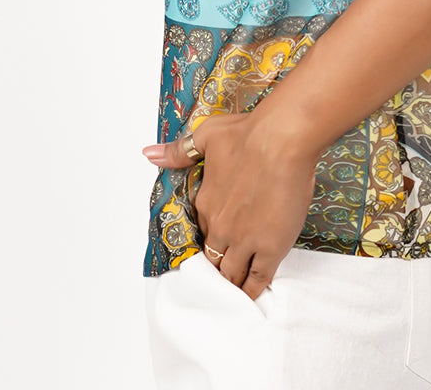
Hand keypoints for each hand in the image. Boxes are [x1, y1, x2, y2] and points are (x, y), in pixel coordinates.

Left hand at [142, 111, 320, 300]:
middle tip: (221, 275)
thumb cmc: (249, 134)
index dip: (210, 236)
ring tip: (232, 292)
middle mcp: (220, 226)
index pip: (203, 229)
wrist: (281, 140)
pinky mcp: (269, 249)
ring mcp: (244, 240)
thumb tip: (149, 154)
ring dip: (231, 282)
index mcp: (206, 202)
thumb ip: (178, 151)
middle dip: (217, 266)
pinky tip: (250, 296)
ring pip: (231, 272)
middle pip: (214, 257)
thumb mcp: (206, 136)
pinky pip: (257, 279)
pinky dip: (251, 291)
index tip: (215, 241)